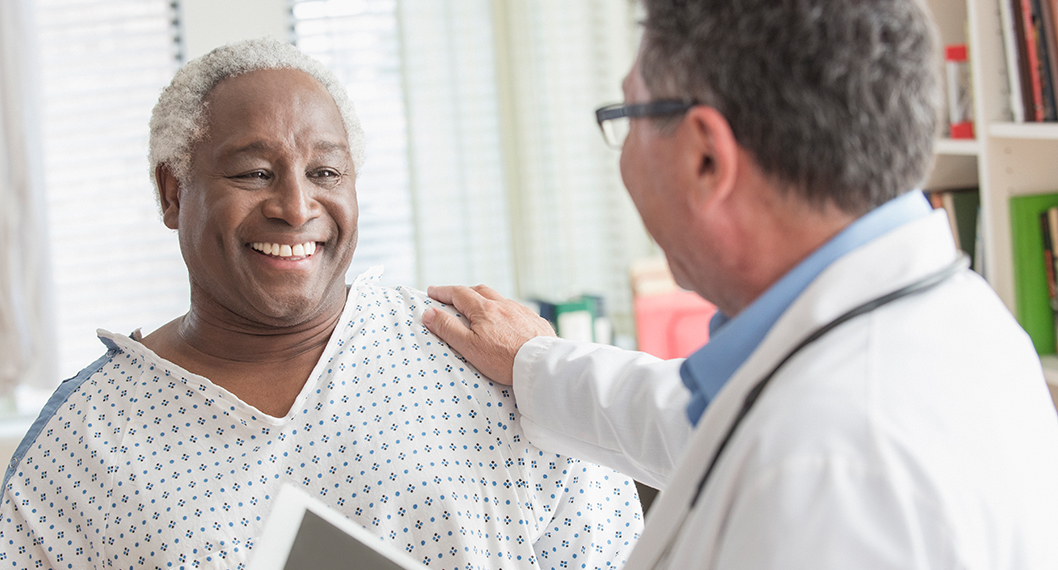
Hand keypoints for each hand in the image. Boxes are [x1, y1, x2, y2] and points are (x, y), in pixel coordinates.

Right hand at [422, 284, 555, 384]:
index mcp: (485, 309)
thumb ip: (448, 328)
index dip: (443, 292)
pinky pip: (517, 310)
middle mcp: (504, 305)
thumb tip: (430, 313)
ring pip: (500, 300)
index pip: (459, 293)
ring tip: (479, 310)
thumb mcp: (469, 346)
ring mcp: (522, 312)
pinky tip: (506, 322)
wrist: (541, 365)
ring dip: (486, 301)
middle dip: (464, 292)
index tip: (432, 292)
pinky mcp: (536, 321)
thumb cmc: (504, 359)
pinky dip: (505, 311)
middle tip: (453, 298)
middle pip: (480, 291)